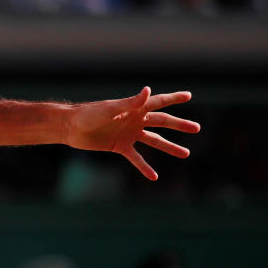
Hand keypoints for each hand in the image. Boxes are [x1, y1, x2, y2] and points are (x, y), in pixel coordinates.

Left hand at [65, 87, 200, 179]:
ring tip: (186, 154)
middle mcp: (134, 120)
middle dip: (179, 125)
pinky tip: (154, 177)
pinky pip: (136, 158)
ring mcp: (128, 134)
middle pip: (161, 122)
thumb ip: (131, 102)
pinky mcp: (119, 146)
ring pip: (154, 141)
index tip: (188, 95)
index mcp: (134, 108)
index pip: (158, 102)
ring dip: (169, 147)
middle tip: (196, 128)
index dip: (173, 98)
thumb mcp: (111, 108)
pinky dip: (144, 167)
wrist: (71, 127)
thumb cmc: (89, 114)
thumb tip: (148, 90)